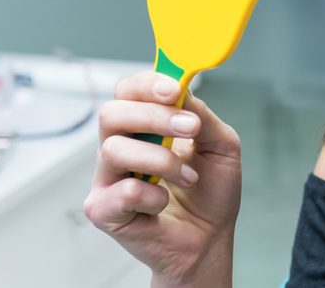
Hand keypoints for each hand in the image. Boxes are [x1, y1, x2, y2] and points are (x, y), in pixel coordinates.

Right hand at [83, 72, 241, 286]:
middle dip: (154, 116)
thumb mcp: (221, 145)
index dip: (147, 84)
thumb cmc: (211, 191)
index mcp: (144, 127)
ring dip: (162, 160)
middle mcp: (120, 147)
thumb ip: (202, 115)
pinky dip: (152, 196)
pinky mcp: (103, 209)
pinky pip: (120, 191)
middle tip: (190, 128)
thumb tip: (183, 91)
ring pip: (114, 149)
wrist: (210, 239)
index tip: (175, 90)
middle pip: (112, 113)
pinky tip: (164, 203)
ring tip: (188, 177)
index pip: (128, 91)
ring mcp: (107, 178)